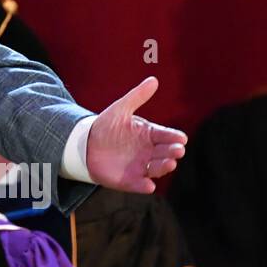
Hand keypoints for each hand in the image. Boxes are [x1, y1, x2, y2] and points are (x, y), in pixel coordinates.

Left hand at [86, 76, 186, 194]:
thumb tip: (153, 80)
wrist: (85, 144)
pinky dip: (144, 186)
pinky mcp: (129, 180)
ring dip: (163, 167)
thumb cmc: (107, 126)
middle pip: (166, 153)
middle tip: (177, 150)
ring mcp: (140, 166)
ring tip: (169, 163)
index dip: (174, 137)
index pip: (167, 135)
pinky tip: (149, 185)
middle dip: (173, 152)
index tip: (181, 138)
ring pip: (157, 169)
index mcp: (150, 134)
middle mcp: (149, 152)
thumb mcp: (120, 109)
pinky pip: (139, 184)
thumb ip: (137, 96)